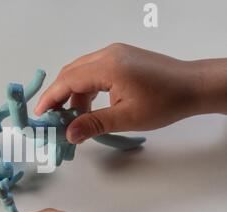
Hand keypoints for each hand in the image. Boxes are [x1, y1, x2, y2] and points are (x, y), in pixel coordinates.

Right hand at [35, 43, 226, 143]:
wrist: (193, 86)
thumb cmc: (165, 102)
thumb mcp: (127, 117)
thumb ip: (94, 124)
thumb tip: (69, 134)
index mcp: (108, 66)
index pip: (68, 80)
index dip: (51, 98)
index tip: (39, 115)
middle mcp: (108, 54)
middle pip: (71, 73)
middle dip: (59, 96)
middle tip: (53, 119)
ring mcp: (115, 54)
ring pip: (81, 73)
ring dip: (74, 95)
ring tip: (75, 119)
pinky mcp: (120, 58)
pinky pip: (93, 72)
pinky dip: (86, 90)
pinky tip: (89, 107)